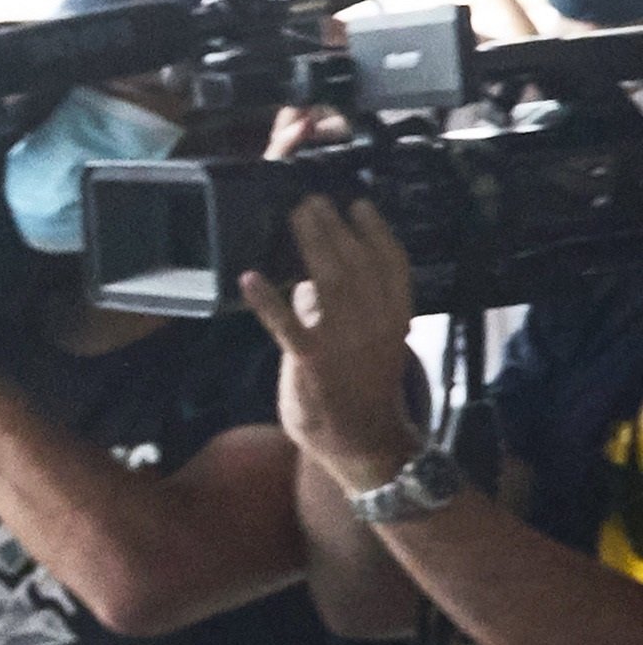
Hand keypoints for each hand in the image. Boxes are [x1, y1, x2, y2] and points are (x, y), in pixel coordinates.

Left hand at [242, 198, 424, 490]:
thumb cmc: (361, 392)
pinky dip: (267, 300)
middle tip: (311, 200)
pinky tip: (249, 278)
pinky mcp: (312, 362)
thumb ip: (342, 314)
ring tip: (295, 216)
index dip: (376, 231)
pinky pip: (287, 326)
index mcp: (395, 318)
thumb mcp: (368, 347)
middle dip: (333, 228)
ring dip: (310, 245)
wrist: (366, 444)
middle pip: (355, 263)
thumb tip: (310, 284)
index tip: (358, 204)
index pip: (392, 265)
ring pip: (328, 282)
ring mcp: (344, 342)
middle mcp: (375, 324)